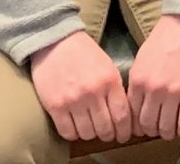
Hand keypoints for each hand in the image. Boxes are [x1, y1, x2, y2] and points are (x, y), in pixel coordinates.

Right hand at [28, 29, 134, 146]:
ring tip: (88, 128)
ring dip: (89, 134)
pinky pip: (67, 132)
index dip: (124, 131)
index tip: (122, 136)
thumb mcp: (107, 66)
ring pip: (87, 134)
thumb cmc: (84, 54)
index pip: (122, 116)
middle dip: (107, 135)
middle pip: (105, 129)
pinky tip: (73, 126)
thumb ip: (115, 90)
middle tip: (105, 134)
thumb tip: (122, 117)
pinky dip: (72, 134)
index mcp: (110, 81)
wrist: (55, 41)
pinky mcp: (55, 106)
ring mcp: (73, 100)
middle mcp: (93, 92)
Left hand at [125, 14, 179, 140]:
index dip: (137, 125)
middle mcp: (153, 89)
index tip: (142, 127)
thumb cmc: (163, 40)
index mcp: (137, 81)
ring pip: (166, 128)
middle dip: (151, 131)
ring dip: (167, 133)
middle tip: (157, 129)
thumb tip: (135, 106)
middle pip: (148, 125)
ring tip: (170, 130)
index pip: (132, 115)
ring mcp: (173, 92)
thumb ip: (137, 83)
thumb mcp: (141, 60)